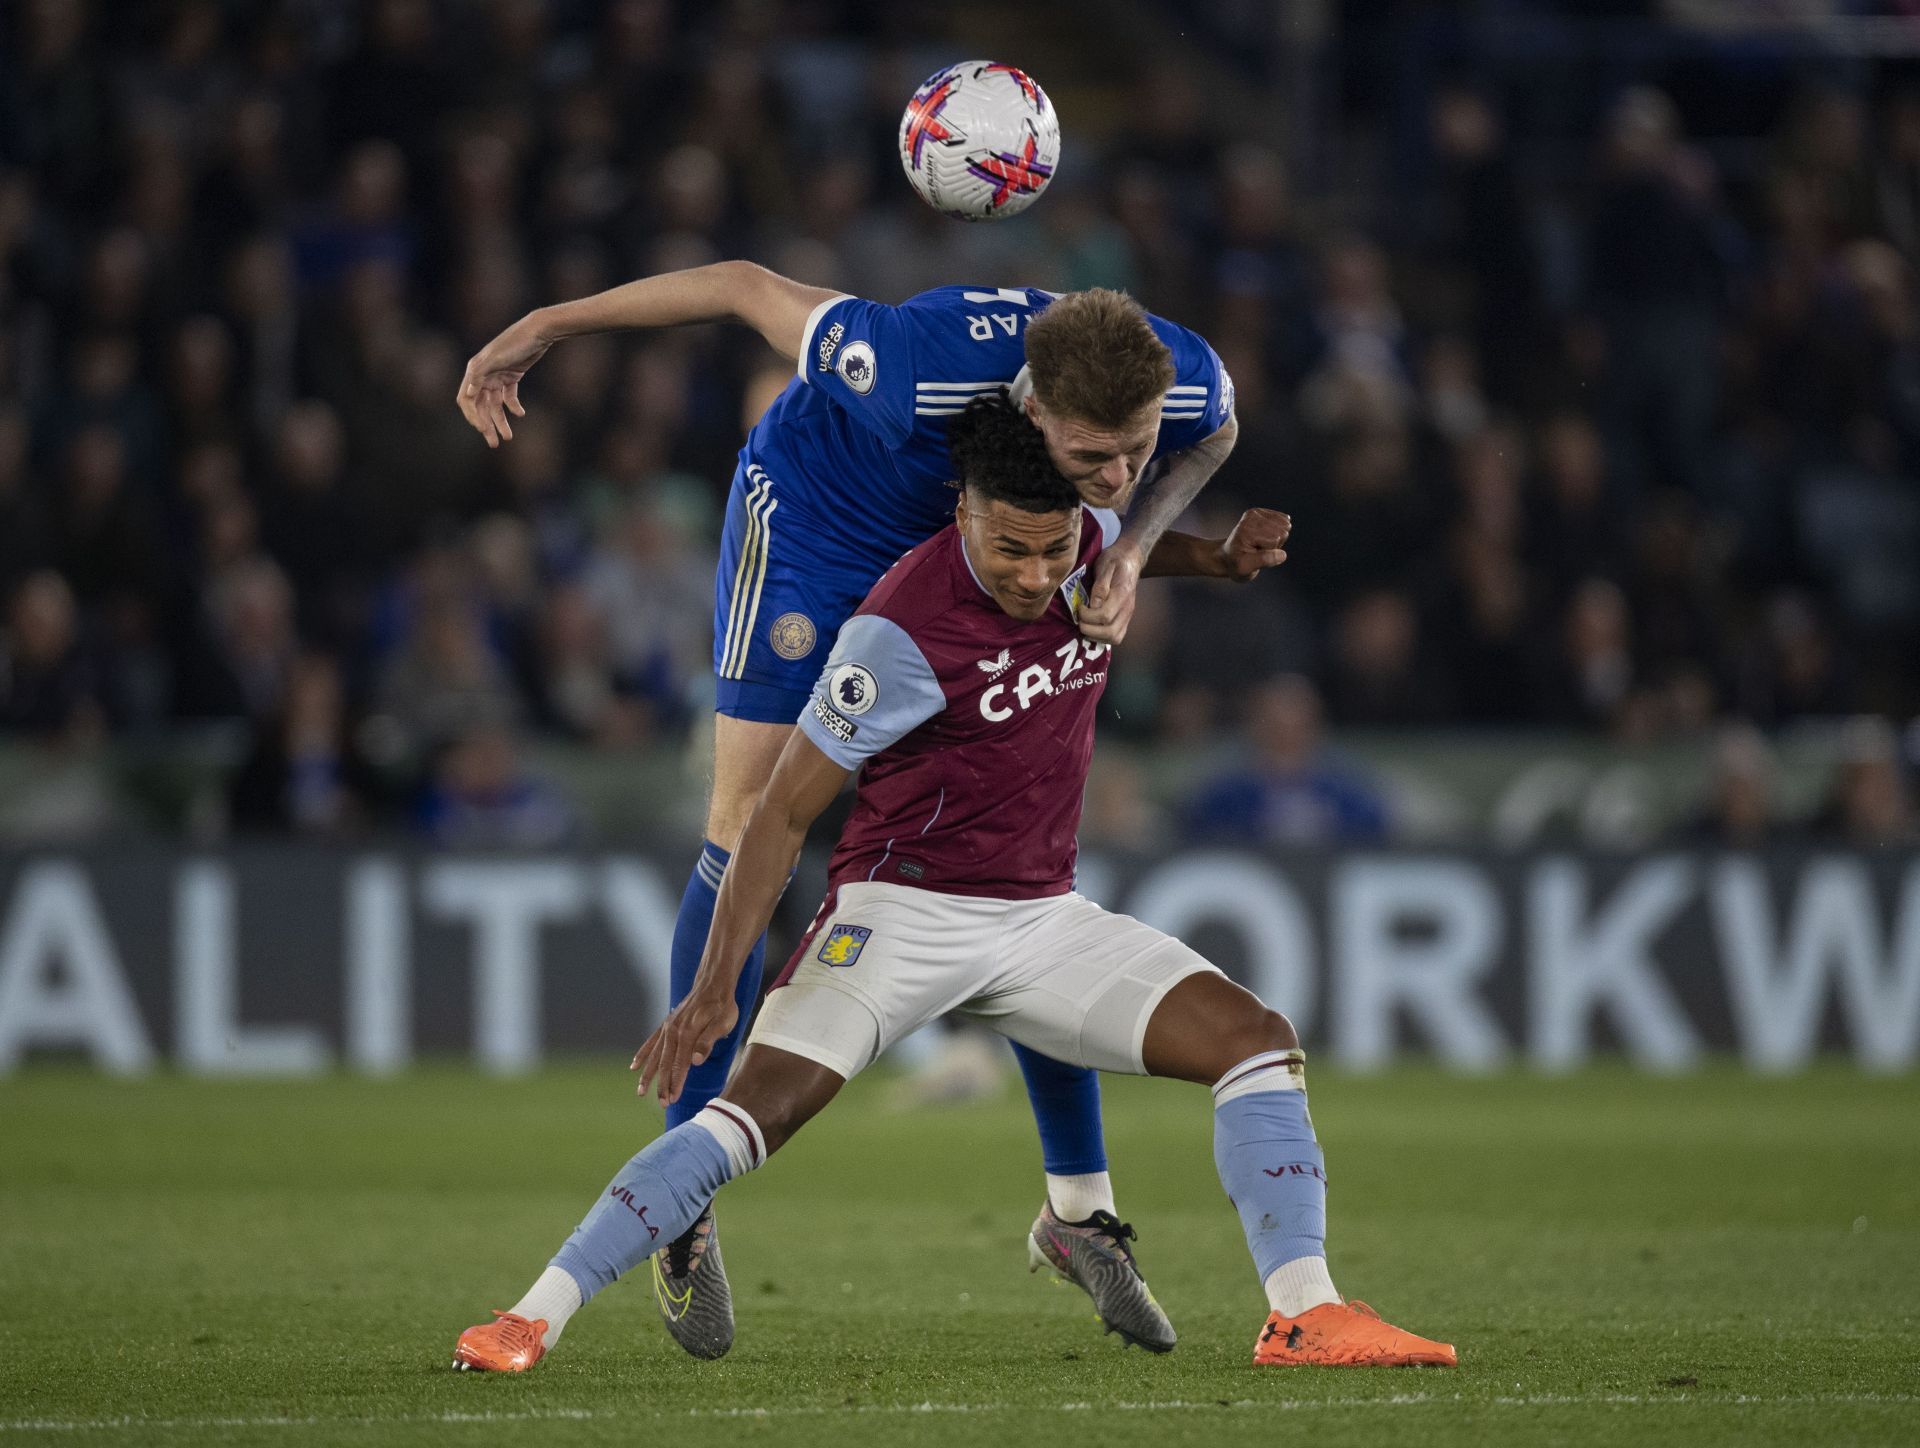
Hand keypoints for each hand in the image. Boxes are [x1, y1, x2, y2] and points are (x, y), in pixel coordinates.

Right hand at [457, 311, 552, 447]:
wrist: (539, 331)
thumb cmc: (515, 343)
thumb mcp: (495, 358)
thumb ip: (480, 375)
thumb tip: (469, 395)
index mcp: (474, 370)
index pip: (467, 400)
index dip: (473, 417)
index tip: (483, 430)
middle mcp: (483, 374)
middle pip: (481, 407)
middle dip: (487, 425)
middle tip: (495, 443)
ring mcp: (498, 376)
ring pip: (496, 405)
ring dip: (501, 421)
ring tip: (508, 437)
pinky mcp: (512, 376)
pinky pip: (509, 397)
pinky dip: (514, 406)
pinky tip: (521, 413)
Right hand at [632, 984, 739, 1105]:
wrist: (713, 982)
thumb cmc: (722, 1005)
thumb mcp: (723, 1022)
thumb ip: (708, 1041)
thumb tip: (695, 1061)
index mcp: (687, 1033)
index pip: (680, 1065)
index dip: (676, 1083)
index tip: (673, 1099)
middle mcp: (673, 1031)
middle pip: (665, 1063)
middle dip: (662, 1085)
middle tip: (663, 1104)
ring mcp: (668, 1027)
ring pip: (654, 1055)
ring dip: (648, 1074)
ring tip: (640, 1091)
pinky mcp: (667, 1024)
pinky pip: (651, 1042)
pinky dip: (642, 1054)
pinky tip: (634, 1066)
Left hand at [1080, 539, 1141, 645]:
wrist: (1130, 558)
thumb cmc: (1115, 559)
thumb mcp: (1105, 565)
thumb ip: (1100, 586)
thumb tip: (1093, 605)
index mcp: (1122, 594)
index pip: (1105, 616)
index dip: (1088, 616)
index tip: (1079, 607)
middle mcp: (1127, 608)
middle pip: (1110, 633)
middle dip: (1090, 630)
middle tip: (1080, 620)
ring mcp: (1128, 615)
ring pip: (1115, 638)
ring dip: (1096, 637)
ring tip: (1085, 625)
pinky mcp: (1125, 619)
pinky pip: (1116, 636)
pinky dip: (1102, 638)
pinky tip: (1092, 628)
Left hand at [1218, 508, 1291, 581]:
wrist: (1228, 556)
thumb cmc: (1236, 564)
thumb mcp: (1246, 568)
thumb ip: (1264, 560)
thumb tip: (1282, 555)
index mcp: (1246, 530)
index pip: (1276, 539)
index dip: (1271, 551)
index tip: (1255, 554)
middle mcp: (1251, 517)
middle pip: (1282, 532)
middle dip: (1275, 545)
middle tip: (1258, 550)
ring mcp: (1257, 512)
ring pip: (1285, 526)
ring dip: (1277, 539)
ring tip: (1260, 545)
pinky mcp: (1262, 512)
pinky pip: (1284, 521)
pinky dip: (1278, 531)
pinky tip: (1265, 536)